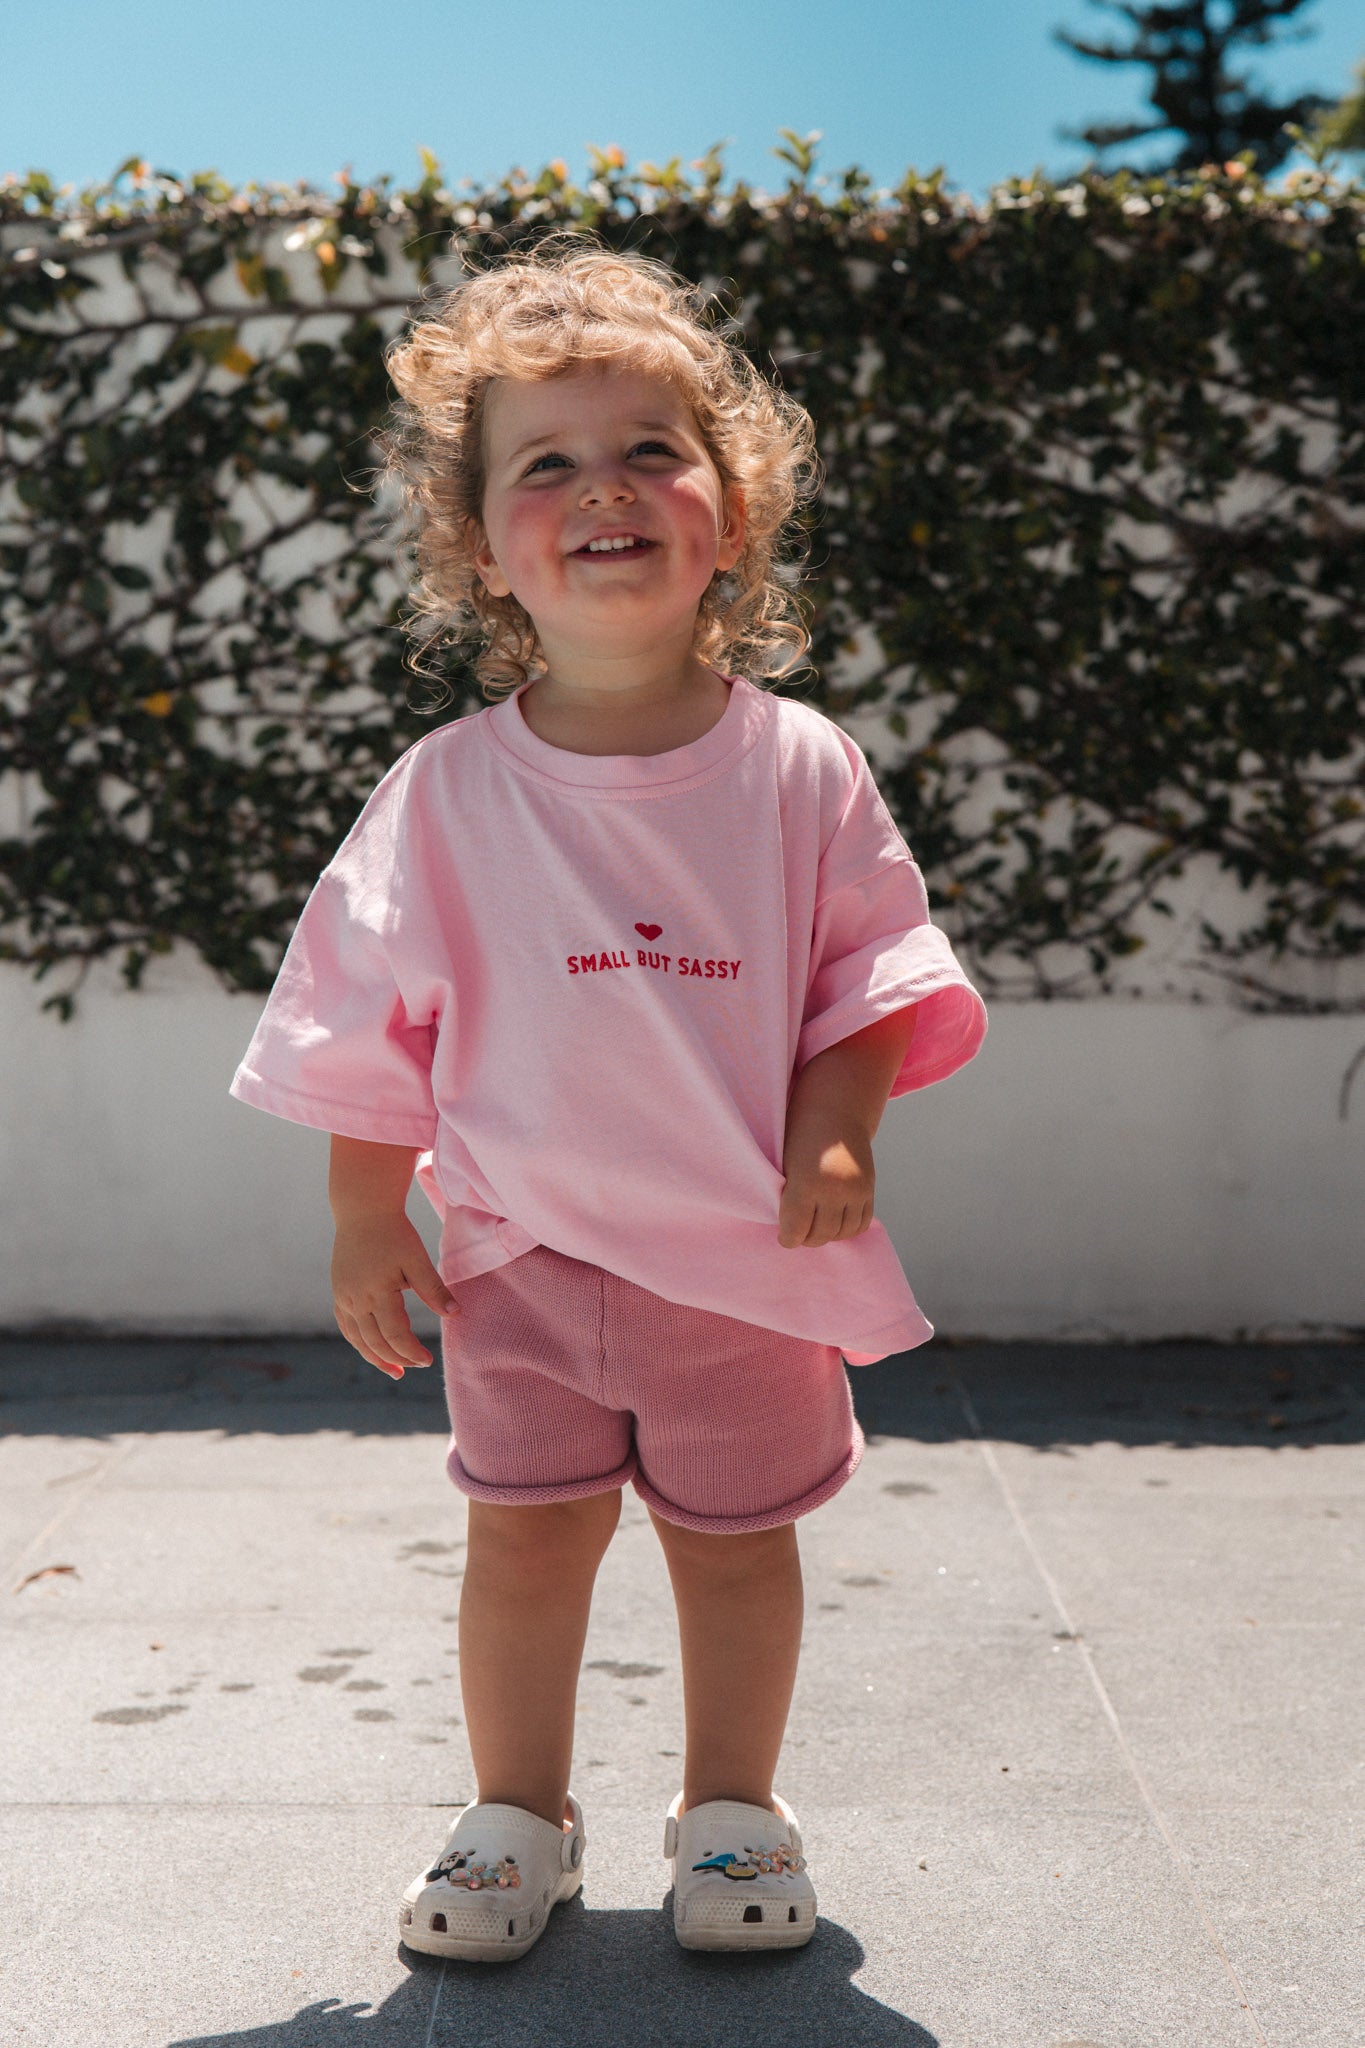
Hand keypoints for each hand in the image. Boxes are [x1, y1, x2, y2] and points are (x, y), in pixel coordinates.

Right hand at [331, 1212, 458, 1378]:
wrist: (363, 1211)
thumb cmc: (394, 1233)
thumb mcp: (418, 1259)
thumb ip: (434, 1289)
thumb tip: (455, 1314)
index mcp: (377, 1292)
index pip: (394, 1334)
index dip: (411, 1351)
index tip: (427, 1360)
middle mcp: (355, 1299)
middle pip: (375, 1341)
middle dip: (397, 1358)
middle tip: (416, 1366)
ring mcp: (343, 1297)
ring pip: (357, 1338)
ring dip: (375, 1357)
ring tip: (394, 1370)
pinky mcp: (338, 1292)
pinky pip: (346, 1326)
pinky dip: (359, 1341)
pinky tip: (372, 1348)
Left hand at [777, 1124, 875, 1248]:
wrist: (836, 1110)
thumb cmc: (800, 1135)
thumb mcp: (785, 1165)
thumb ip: (788, 1199)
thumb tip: (792, 1232)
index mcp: (805, 1183)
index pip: (795, 1231)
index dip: (787, 1239)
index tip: (785, 1237)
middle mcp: (834, 1190)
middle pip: (820, 1236)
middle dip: (806, 1238)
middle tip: (799, 1232)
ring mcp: (856, 1191)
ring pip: (842, 1233)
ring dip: (828, 1235)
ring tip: (816, 1226)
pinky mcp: (869, 1189)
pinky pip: (861, 1223)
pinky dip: (847, 1228)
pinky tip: (835, 1221)